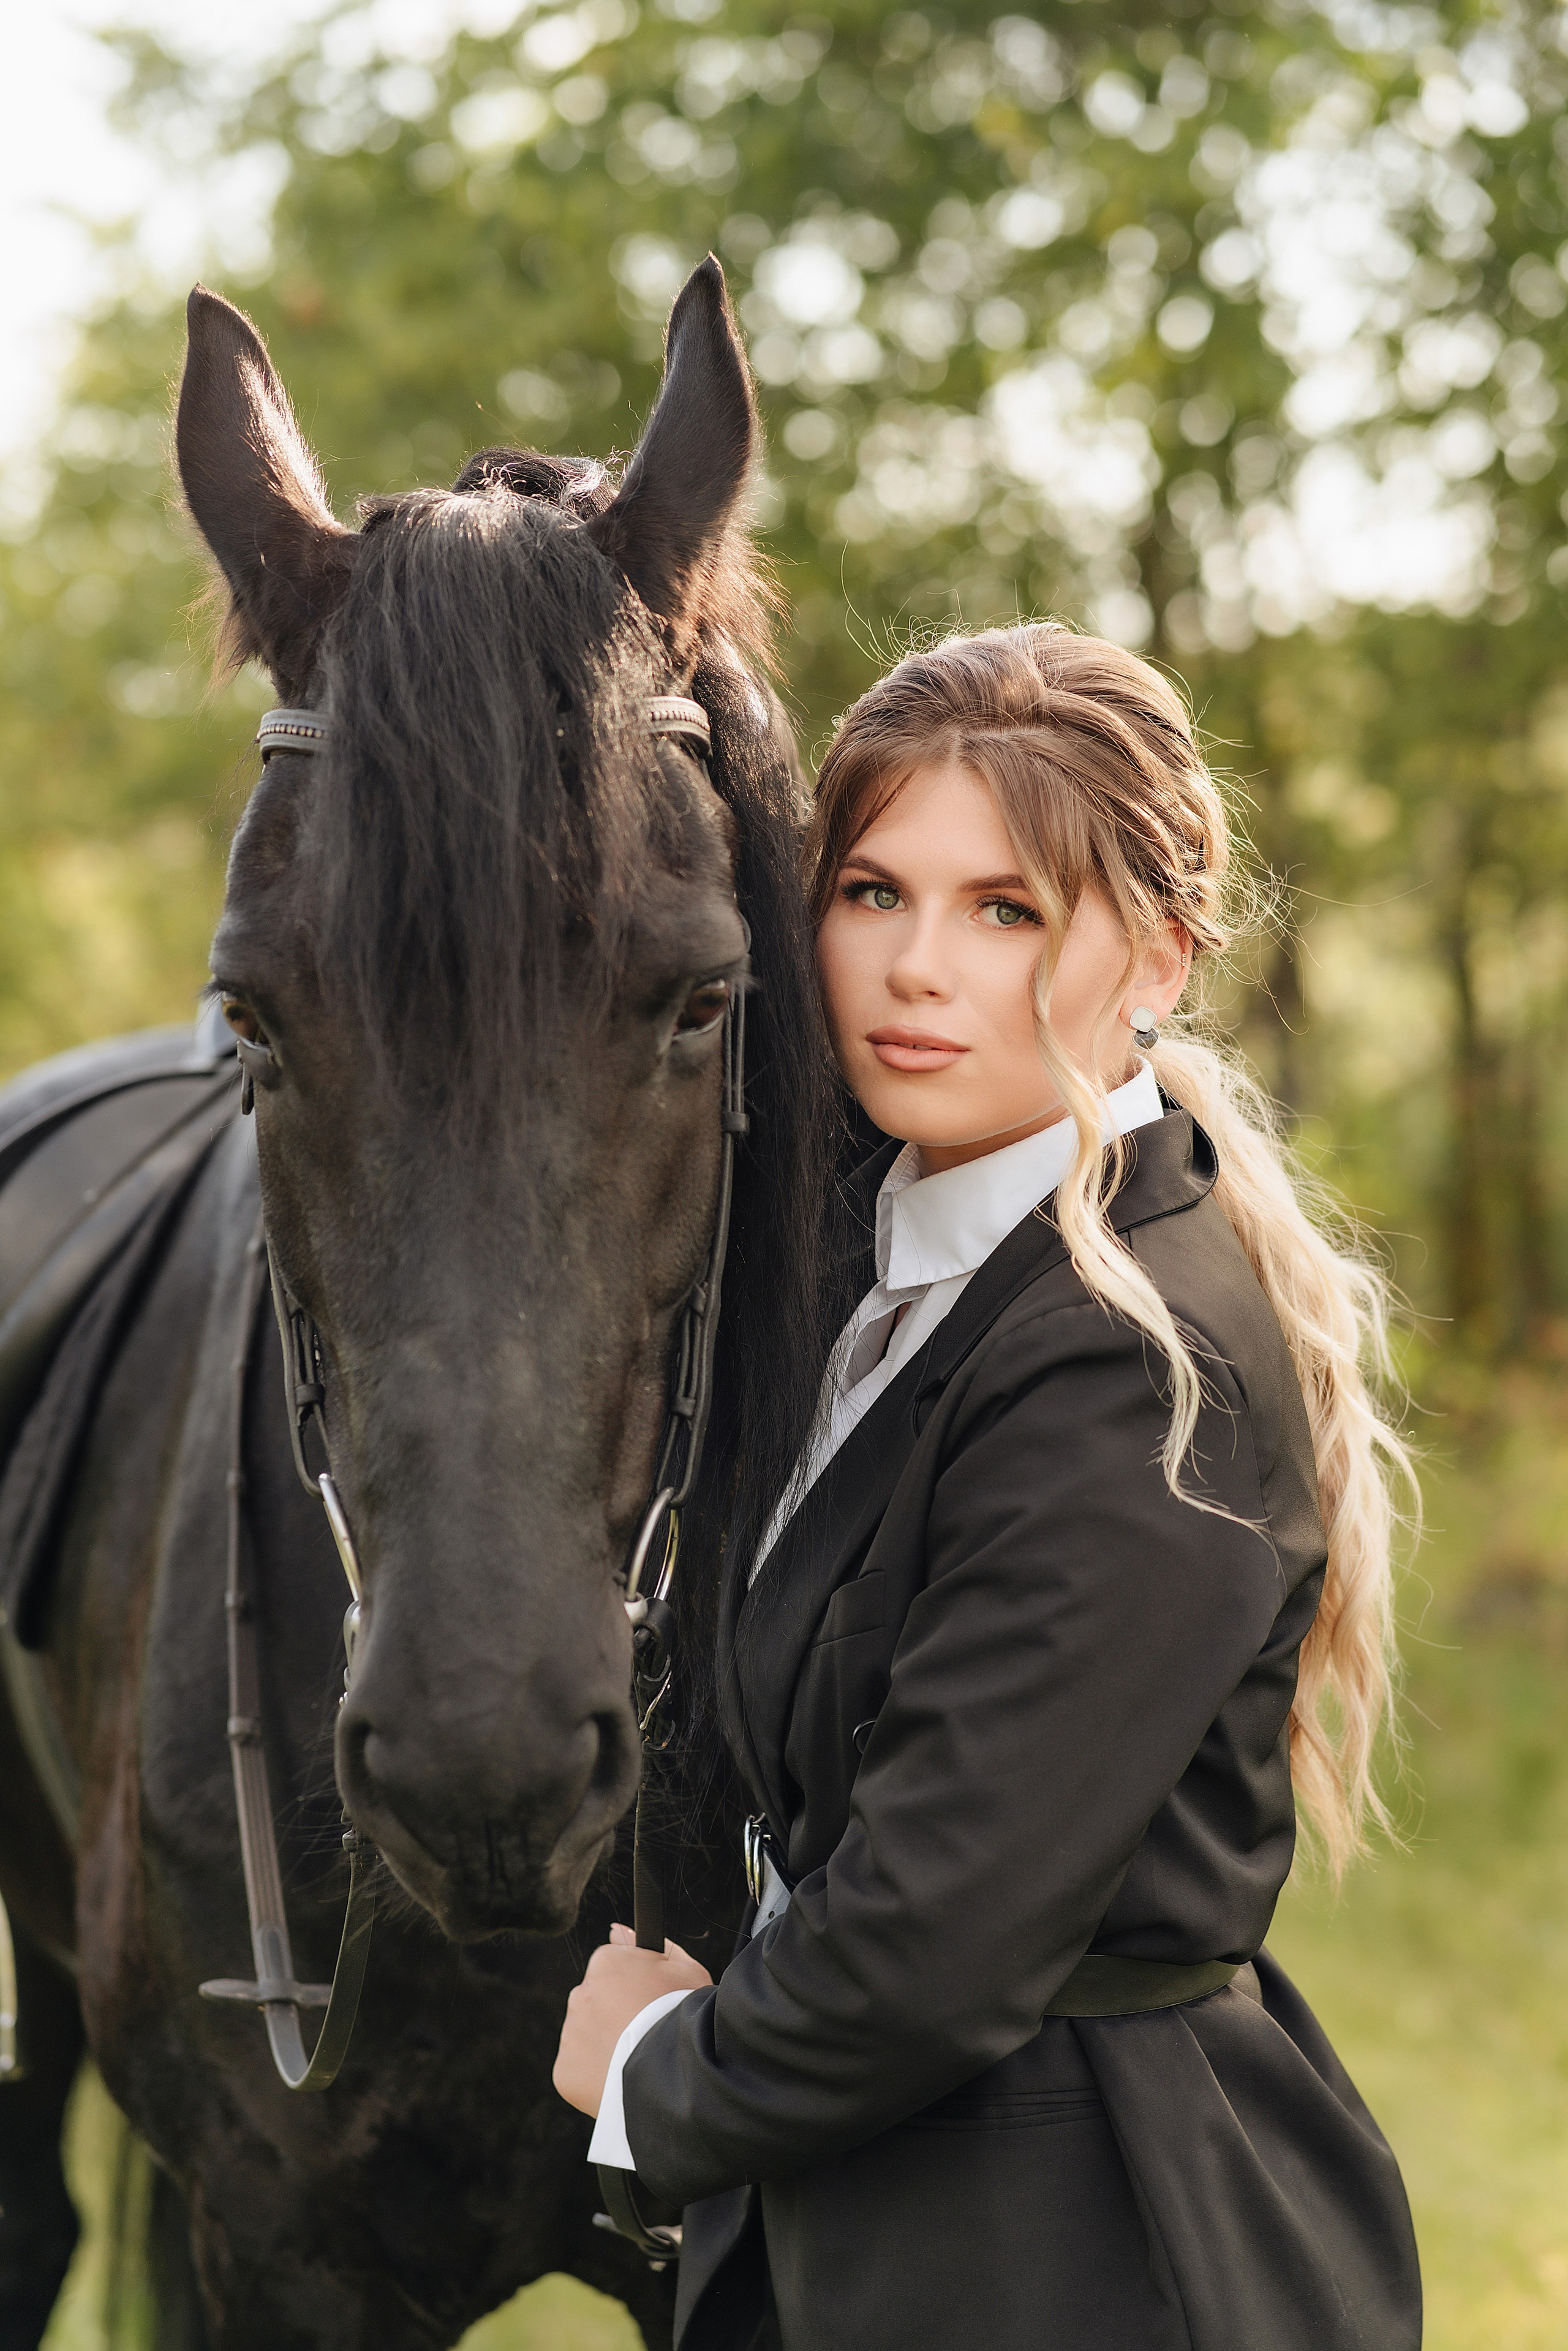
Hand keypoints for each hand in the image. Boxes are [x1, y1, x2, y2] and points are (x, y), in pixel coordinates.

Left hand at [552, 1923, 711, 2116]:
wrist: (673, 2076)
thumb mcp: (685, 1970)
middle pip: (597, 2000)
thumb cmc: (685, 2017)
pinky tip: (620, 2077)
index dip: (635, 1986)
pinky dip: (595, 2073)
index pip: (613, 1968)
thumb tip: (616, 1930)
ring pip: (586, 2034)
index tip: (650, 2004)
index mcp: (606, 1964)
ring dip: (605, 2043)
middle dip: (615, 2014)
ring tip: (636, 2058)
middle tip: (644, 2033)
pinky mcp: (564, 2071)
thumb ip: (648, 1944)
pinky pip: (579, 2068)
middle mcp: (580, 1994)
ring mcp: (570, 2033)